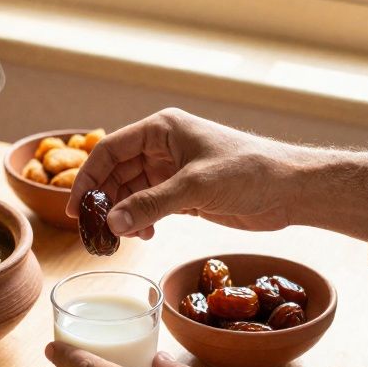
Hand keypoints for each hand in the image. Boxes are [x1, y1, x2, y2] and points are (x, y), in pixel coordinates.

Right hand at [65, 108, 367, 241]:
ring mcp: (174, 170)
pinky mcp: (186, 193)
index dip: (87, 177)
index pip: (109, 150)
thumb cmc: (249, 172)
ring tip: (120, 237)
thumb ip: (151, 204)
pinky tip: (144, 235)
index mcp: (162, 129)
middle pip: (116, 172)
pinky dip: (141, 220)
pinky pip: (149, 206)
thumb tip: (111, 223)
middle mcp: (163, 146)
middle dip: (104, 200)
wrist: (291, 189)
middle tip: (95, 231)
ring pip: (131, 192)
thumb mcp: (196, 187)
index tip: (76, 208)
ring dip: (122, 214)